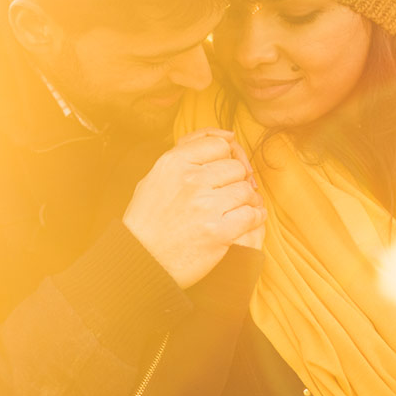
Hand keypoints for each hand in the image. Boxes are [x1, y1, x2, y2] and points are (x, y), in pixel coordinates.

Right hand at [123, 129, 264, 287]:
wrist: (141, 260)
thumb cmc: (148, 219)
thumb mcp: (156, 176)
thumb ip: (186, 152)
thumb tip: (227, 136)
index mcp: (173, 163)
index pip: (218, 144)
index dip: (227, 156)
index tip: (225, 170)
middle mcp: (190, 180)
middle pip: (236, 167)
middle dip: (237, 180)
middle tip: (230, 194)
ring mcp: (206, 206)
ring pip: (247, 191)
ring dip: (247, 200)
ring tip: (238, 208)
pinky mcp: (219, 232)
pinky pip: (251, 215)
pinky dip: (253, 218)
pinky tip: (245, 221)